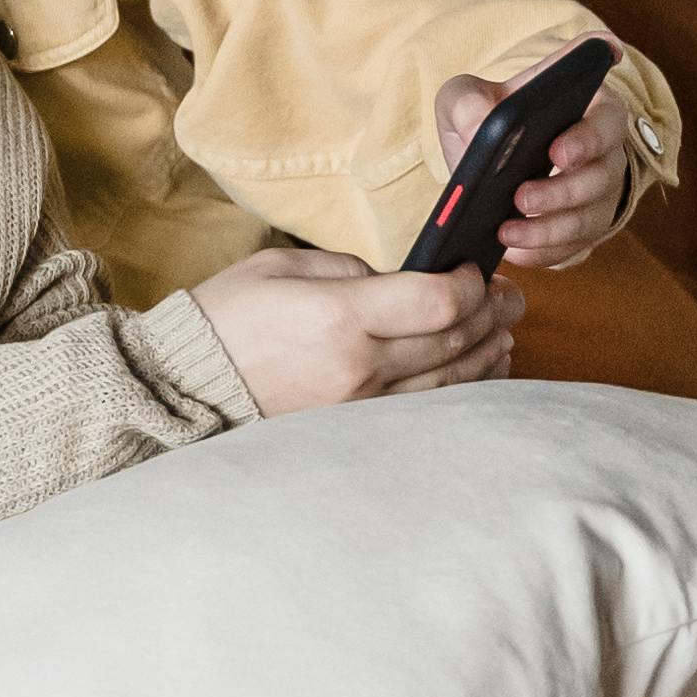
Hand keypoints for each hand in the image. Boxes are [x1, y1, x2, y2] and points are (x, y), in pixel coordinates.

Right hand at [194, 241, 522, 418]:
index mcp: (341, 316)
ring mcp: (361, 406)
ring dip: (487, 352)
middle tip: (512, 296)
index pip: (440, 301)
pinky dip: (462, 388)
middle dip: (493, 313)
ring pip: (452, 380)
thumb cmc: (228, 318)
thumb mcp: (282, 266)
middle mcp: (359, 366)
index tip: (475, 271)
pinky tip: (478, 370)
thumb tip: (401, 281)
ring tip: (505, 331)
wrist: (184, 386)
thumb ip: (351, 270)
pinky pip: (427, 409)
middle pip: (455, 339)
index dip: (472, 284)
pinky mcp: (357, 429)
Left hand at [440, 53, 634, 276]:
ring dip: (549, 230)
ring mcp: (597, 195)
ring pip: (588, 219)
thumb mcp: (469, 96)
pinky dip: (542, 252)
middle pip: (600, 177)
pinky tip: (513, 251)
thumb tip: (475, 131)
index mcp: (589, 107)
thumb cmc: (491, 114)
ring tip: (507, 232)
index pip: (607, 120)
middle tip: (521, 198)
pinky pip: (571, 248)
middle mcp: (603, 153)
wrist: (492, 154)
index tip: (558, 152)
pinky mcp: (582, 230)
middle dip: (561, 192)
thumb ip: (467, 102)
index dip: (588, 139)